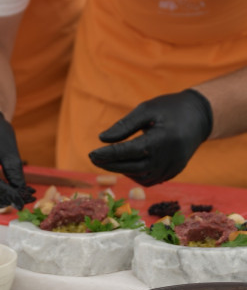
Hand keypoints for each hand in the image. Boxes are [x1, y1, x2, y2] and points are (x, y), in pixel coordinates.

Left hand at [88, 89, 212, 185]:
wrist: (199, 117)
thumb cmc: (169, 109)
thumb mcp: (146, 109)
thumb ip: (124, 125)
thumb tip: (102, 139)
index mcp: (162, 139)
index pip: (130, 151)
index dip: (109, 154)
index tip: (91, 154)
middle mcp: (169, 158)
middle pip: (133, 167)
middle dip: (110, 164)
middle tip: (92, 158)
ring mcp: (173, 168)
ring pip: (141, 177)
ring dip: (122, 171)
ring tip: (107, 160)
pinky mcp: (174, 172)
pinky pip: (151, 179)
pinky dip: (136, 175)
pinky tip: (125, 166)